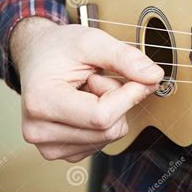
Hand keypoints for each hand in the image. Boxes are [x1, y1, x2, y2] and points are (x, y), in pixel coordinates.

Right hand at [10, 17, 163, 161]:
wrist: (38, 55)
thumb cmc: (59, 47)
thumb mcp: (92, 41)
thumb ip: (125, 57)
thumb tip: (154, 76)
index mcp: (41, 103)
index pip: (102, 116)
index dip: (129, 96)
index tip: (138, 77)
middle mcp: (39, 131)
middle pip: (109, 129)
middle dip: (118, 100)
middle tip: (100, 77)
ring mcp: (49, 146)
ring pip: (110, 136)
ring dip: (111, 109)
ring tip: (88, 88)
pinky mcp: (62, 151)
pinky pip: (104, 141)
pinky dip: (105, 120)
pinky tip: (87, 102)